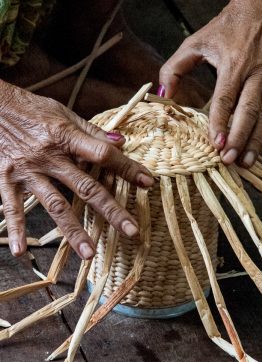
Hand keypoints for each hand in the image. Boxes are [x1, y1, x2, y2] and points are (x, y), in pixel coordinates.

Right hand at [0, 81, 153, 258]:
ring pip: (54, 205)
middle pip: (85, 187)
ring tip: (89, 253)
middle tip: (130, 231)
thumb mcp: (64, 113)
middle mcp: (49, 156)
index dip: (126, 168)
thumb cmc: (31, 108)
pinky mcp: (6, 179)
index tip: (146, 182)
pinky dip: (16, 230)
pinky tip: (21, 252)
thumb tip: (121, 142)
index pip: (103, 155)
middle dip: (110, 210)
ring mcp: (28, 170)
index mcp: (66, 137)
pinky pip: (12, 208)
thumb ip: (92, 131)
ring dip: (72, 230)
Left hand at [159, 0, 261, 165]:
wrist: (259, 9)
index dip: (219, 123)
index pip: (225, 99)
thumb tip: (161, 95)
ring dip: (258, 141)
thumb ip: (174, 68)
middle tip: (229, 160)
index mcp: (233, 64)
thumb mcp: (194, 43)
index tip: (215, 144)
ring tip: (248, 162)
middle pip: (247, 112)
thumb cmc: (224, 29)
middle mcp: (256, 74)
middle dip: (238, 138)